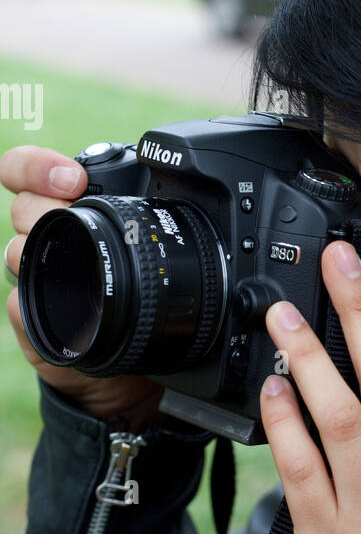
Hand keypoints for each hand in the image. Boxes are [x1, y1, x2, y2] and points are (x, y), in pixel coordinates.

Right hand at [1, 145, 164, 429]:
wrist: (126, 368)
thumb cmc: (135, 299)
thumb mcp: (146, 253)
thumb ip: (150, 220)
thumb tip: (172, 195)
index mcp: (70, 212)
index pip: (29, 173)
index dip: (37, 166)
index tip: (71, 177)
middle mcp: (47, 240)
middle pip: (22, 205)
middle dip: (45, 203)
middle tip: (72, 207)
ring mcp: (36, 278)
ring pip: (16, 249)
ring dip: (39, 249)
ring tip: (72, 261)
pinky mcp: (31, 317)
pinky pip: (19, 303)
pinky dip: (36, 301)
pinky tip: (58, 302)